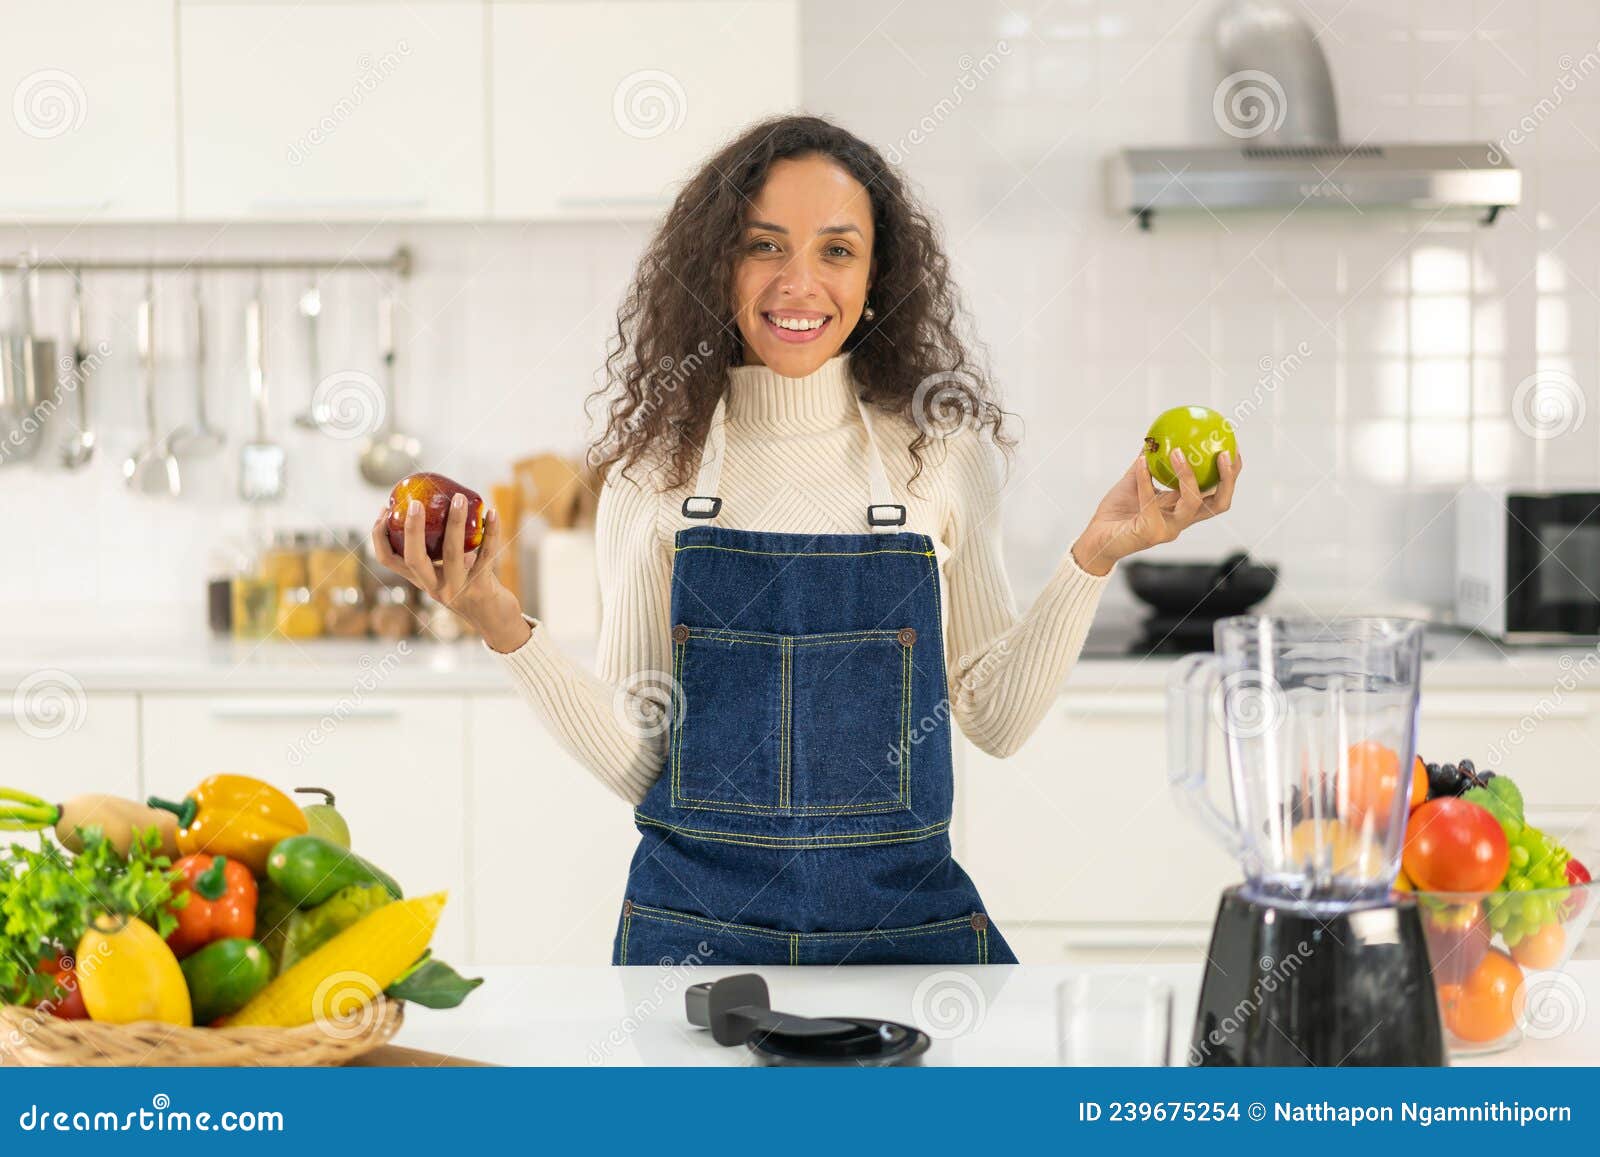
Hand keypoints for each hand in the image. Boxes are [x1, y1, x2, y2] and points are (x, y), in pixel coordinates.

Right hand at [370, 495, 531, 652]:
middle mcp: (435, 587)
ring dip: (455, 522)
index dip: (379, 535)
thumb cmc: (473, 588)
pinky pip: (486, 555)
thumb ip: (442, 549)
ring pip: (452, 553)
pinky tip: (492, 513)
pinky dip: (491, 532)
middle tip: (415, 502)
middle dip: (411, 529)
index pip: (388, 560)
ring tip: (458, 499)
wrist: (496, 622)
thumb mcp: (450, 572)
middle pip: (413, 558)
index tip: (385, 509)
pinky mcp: (482, 588)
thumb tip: (441, 505)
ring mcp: (458, 589)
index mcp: (421, 580)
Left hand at [1071, 448, 1242, 575]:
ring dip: (1187, 474)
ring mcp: (1168, 529)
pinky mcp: (1150, 533)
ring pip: (1192, 503)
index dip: (1231, 475)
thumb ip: (1148, 462)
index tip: (1233, 448)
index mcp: (1183, 510)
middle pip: (1219, 503)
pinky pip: (1151, 502)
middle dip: (1227, 479)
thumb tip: (1156, 434)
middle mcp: (1181, 521)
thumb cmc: (1116, 512)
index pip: (1217, 494)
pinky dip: (1145, 479)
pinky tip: (1141, 462)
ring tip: (1178, 451)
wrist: (1096, 538)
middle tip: (1223, 452)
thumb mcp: (1135, 481)